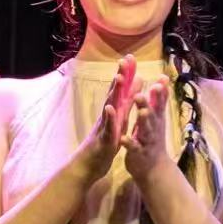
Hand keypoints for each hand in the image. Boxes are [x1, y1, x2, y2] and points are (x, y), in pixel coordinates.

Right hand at [73, 54, 137, 181]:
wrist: (89, 166)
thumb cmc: (104, 143)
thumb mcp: (118, 122)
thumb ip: (124, 104)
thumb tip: (133, 87)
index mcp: (114, 112)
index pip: (121, 90)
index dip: (126, 74)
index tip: (132, 57)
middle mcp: (108, 116)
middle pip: (114, 93)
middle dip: (120, 76)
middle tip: (125, 59)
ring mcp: (104, 126)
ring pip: (109, 107)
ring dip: (113, 93)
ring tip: (119, 78)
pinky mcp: (103, 140)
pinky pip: (107, 129)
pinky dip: (109, 118)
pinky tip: (110, 108)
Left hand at [120, 80, 175, 183]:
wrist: (154, 168)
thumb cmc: (153, 138)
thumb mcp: (158, 118)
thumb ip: (159, 99)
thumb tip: (163, 78)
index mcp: (156, 118)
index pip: (159, 102)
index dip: (161, 92)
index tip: (162, 79)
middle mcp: (153, 128)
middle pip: (151, 114)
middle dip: (148, 104)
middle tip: (143, 93)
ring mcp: (146, 141)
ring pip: (145, 130)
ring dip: (143, 121)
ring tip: (142, 112)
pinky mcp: (138, 153)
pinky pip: (133, 147)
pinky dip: (129, 142)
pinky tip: (123, 138)